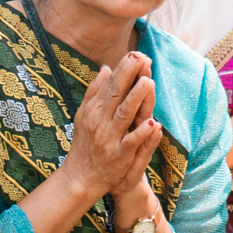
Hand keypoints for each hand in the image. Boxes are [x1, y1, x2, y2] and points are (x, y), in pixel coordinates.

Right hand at [64, 50, 164, 201]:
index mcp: (93, 110)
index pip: (110, 86)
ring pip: (124, 115)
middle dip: (129, 76)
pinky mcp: (118, 156)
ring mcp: (109, 139)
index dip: (123, 70)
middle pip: (116, 95)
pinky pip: (130, 142)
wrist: (80, 178)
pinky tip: (152, 122)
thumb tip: (105, 68)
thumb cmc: (85, 144)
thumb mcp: (84, 115)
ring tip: (148, 82)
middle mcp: (99, 122)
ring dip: (136, 99)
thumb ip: (95, 92)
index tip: (135, 54)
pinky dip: (141, 132)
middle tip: (142, 58)